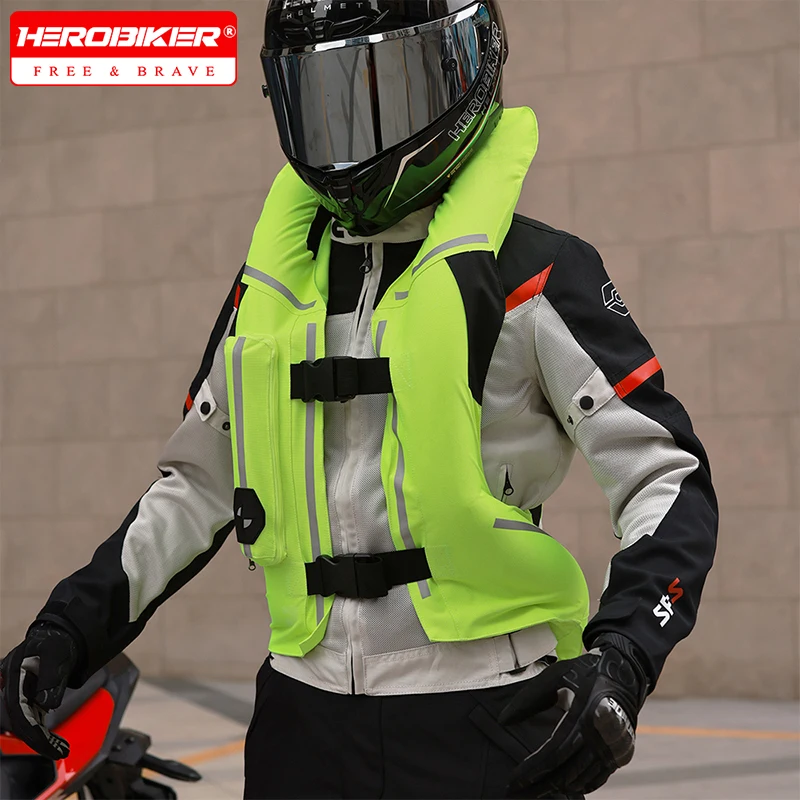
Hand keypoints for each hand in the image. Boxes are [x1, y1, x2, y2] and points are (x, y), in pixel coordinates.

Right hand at [0, 622, 79, 759]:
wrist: (58, 637)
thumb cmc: (55, 642)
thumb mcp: (56, 652)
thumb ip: (52, 675)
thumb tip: (46, 703)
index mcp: (13, 675)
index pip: (17, 709)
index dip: (30, 730)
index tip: (46, 744)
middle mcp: (10, 687)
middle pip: (17, 720)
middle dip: (37, 739)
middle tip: (59, 750)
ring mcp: (17, 694)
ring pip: (23, 723)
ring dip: (40, 739)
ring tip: (60, 748)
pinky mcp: (26, 699)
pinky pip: (31, 719)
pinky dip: (41, 732)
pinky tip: (54, 741)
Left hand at [498, 639, 646, 797]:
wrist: (624, 674)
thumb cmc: (584, 672)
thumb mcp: (555, 676)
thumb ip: (529, 698)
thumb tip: (503, 720)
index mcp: (584, 715)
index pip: (554, 753)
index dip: (533, 769)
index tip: (514, 780)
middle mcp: (601, 737)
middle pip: (566, 772)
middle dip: (540, 785)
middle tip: (517, 793)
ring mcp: (613, 749)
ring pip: (581, 779)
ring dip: (557, 788)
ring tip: (534, 791)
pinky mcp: (620, 755)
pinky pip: (598, 778)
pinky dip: (579, 786)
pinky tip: (562, 787)